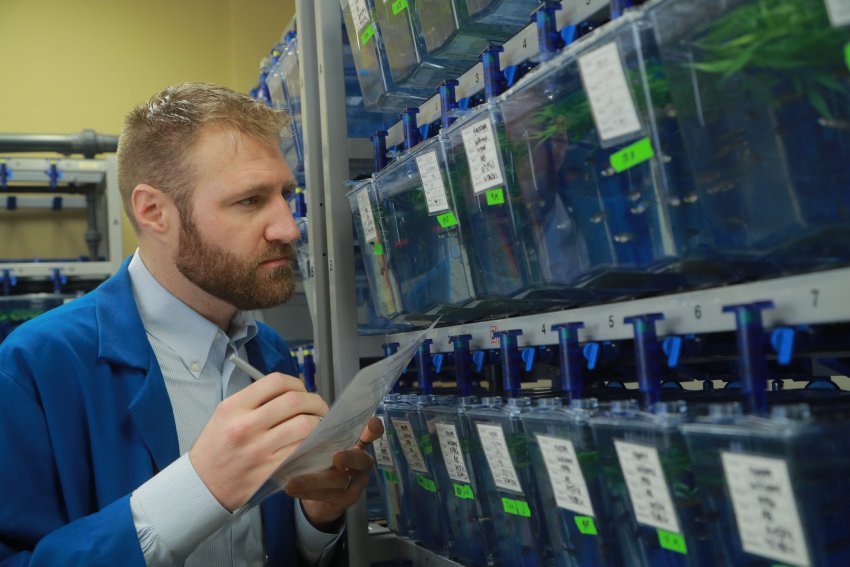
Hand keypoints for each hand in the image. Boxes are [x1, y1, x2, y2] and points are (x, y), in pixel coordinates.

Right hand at [189, 372, 328, 510]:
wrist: (201, 486)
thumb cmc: (215, 449)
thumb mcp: (225, 416)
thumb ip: (254, 401)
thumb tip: (290, 392)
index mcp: (233, 407)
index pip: (275, 382)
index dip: (296, 382)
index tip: (301, 390)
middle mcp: (246, 426)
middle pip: (294, 402)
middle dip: (314, 401)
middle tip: (319, 407)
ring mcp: (258, 449)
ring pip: (303, 426)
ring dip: (318, 422)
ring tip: (319, 423)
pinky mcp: (269, 470)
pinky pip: (301, 450)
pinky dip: (313, 443)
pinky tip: (313, 442)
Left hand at [285, 416, 384, 529]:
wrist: (326, 495)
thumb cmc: (325, 461)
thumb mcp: (324, 448)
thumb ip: (321, 440)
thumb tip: (302, 436)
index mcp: (358, 444)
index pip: (370, 434)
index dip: (374, 429)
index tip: (372, 423)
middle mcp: (362, 463)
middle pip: (359, 459)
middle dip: (348, 457)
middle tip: (337, 458)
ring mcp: (358, 482)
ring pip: (339, 481)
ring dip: (313, 481)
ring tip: (291, 483)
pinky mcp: (348, 499)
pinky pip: (328, 496)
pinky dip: (308, 492)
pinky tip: (292, 490)